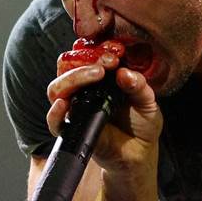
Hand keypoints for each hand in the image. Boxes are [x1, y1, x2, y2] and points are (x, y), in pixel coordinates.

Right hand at [46, 38, 163, 173]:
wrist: (140, 152)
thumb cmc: (142, 121)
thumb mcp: (147, 101)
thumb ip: (139, 85)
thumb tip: (124, 73)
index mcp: (102, 76)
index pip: (88, 54)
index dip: (98, 49)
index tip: (116, 52)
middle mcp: (85, 88)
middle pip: (67, 65)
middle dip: (84, 60)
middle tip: (108, 62)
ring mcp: (76, 107)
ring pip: (57, 88)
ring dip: (73, 78)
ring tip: (96, 74)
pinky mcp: (71, 129)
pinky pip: (54, 121)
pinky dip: (54, 113)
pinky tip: (64, 105)